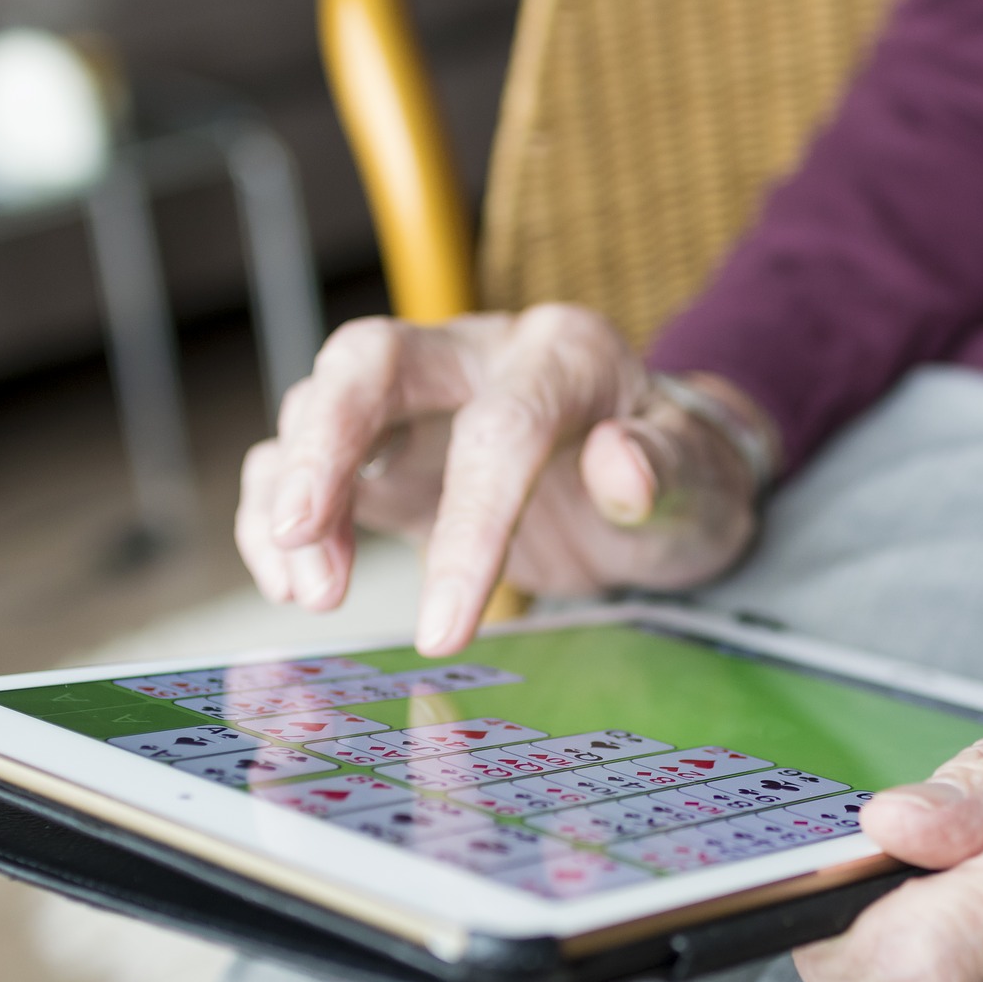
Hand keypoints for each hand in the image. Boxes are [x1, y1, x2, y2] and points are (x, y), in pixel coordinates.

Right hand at [236, 304, 768, 652]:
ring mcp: (422, 399)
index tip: (444, 627)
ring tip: (311, 595)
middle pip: (373, 361)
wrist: (664, 482)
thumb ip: (670, 470)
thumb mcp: (705, 484)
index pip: (502, 426)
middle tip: (304, 534)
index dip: (469, 525)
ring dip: (296, 497)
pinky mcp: (385, 451)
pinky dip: (277, 518)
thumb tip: (621, 463)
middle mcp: (479, 355)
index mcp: (565, 354)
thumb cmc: (683, 480)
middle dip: (326, 443)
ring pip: (321, 407)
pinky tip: (293, 585)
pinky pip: (302, 464)